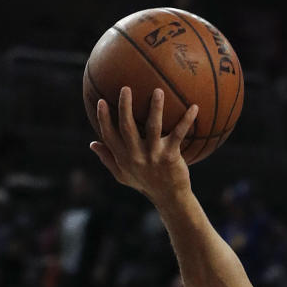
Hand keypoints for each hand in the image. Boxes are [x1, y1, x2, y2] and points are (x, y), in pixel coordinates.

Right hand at [90, 86, 197, 201]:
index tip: (100, 101)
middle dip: (124, 106)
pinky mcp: (171, 156)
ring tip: (158, 91)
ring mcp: (154, 155)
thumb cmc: (146, 184)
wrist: (170, 198)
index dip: (103, 118)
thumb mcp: (123, 176)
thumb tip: (92, 143)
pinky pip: (179, 134)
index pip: (109, 136)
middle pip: (127, 127)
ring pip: (153, 127)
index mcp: (123, 158)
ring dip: (155, 108)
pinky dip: (187, 121)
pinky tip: (194, 108)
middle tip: (125, 88)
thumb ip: (108, 159)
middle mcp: (137, 155)